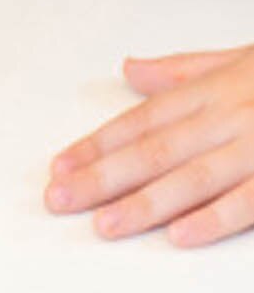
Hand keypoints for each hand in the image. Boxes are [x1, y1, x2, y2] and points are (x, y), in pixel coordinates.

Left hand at [45, 45, 253, 246]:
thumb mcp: (239, 57)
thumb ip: (183, 70)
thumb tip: (129, 70)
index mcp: (212, 90)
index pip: (142, 121)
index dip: (98, 144)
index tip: (60, 166)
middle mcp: (230, 116)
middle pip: (155, 151)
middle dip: (102, 177)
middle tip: (58, 200)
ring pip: (193, 178)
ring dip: (145, 204)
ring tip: (104, 224)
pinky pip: (251, 200)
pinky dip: (216, 218)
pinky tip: (181, 235)